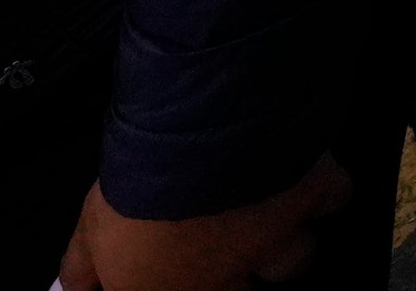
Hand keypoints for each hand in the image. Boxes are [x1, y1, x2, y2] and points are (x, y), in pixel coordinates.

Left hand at [59, 159, 342, 289]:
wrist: (195, 139)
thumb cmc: (138, 188)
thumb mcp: (91, 228)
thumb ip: (82, 268)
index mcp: (174, 289)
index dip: (187, 281)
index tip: (184, 269)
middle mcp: (233, 276)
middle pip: (244, 290)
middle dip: (237, 274)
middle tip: (222, 241)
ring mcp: (280, 239)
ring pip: (294, 260)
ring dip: (284, 241)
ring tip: (267, 212)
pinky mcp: (317, 195)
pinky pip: (333, 198)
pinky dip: (323, 190)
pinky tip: (306, 176)